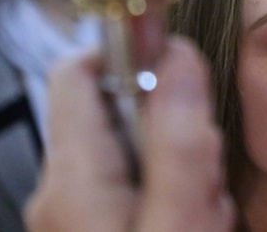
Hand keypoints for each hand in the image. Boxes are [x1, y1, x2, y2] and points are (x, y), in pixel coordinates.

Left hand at [25, 37, 234, 231]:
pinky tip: (191, 223)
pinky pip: (137, 182)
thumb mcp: (180, 223)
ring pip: (135, 146)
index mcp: (71, 177)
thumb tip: (180, 54)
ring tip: (202, 212)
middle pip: (118, 110)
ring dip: (180, 164)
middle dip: (173, 125)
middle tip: (206, 176)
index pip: (77, 69)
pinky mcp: (93, 225)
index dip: (130, 53)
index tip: (182, 72)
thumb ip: (180, 143)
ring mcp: (74, 212)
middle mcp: (60, 189)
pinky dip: (171, 192)